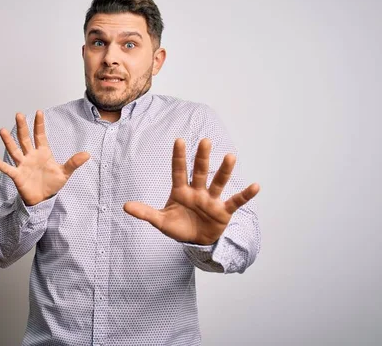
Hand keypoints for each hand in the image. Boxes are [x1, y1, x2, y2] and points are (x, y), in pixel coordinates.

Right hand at [0, 111, 89, 205]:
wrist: (42, 199)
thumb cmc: (51, 184)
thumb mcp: (65, 173)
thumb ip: (73, 163)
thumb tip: (87, 154)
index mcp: (42, 153)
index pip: (40, 135)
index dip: (39, 124)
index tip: (39, 112)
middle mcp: (31, 156)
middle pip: (25, 139)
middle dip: (22, 127)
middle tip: (19, 115)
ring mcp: (22, 164)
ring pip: (14, 150)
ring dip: (8, 141)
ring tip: (2, 130)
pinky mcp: (17, 175)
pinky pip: (7, 168)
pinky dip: (0, 164)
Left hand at [123, 138, 259, 244]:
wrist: (196, 241)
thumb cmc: (179, 226)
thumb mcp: (160, 221)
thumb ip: (145, 213)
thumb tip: (125, 206)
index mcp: (181, 191)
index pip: (179, 171)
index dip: (179, 157)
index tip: (179, 140)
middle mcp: (197, 191)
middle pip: (200, 172)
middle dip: (202, 158)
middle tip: (205, 141)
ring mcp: (211, 200)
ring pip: (218, 182)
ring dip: (224, 170)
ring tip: (230, 156)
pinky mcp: (223, 211)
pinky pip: (235, 201)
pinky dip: (245, 194)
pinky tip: (255, 186)